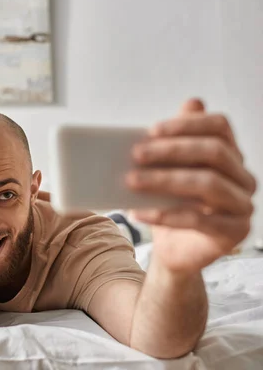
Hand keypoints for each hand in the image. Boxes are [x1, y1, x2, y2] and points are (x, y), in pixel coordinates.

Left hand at [127, 99, 256, 272]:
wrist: (174, 250)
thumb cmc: (170, 204)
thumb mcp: (165, 172)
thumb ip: (165, 147)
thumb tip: (154, 123)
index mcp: (230, 154)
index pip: (219, 126)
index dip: (187, 124)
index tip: (151, 130)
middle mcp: (243, 177)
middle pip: (214, 152)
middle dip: (171, 150)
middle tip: (136, 154)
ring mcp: (243, 205)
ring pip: (209, 183)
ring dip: (165, 180)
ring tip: (132, 181)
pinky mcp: (235, 232)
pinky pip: (199, 219)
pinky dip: (164, 215)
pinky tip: (138, 213)